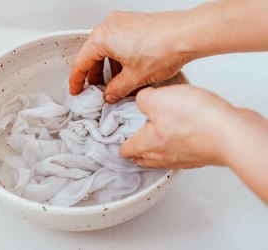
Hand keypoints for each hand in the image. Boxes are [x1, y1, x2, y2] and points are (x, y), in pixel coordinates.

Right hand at [69, 11, 189, 102]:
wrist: (187, 33)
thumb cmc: (163, 48)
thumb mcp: (134, 77)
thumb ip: (117, 89)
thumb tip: (110, 94)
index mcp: (102, 37)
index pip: (81, 62)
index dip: (76, 80)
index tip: (76, 90)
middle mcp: (109, 25)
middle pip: (92, 54)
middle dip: (93, 75)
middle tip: (94, 90)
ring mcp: (122, 22)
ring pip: (106, 48)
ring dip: (107, 67)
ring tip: (113, 84)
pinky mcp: (134, 23)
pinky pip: (118, 42)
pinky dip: (118, 57)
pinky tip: (125, 71)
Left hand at [120, 84, 237, 167]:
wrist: (230, 133)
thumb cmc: (194, 119)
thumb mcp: (157, 99)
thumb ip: (142, 99)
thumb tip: (142, 99)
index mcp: (147, 144)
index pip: (126, 150)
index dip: (120, 143)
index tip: (119, 139)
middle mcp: (163, 156)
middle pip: (144, 159)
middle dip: (138, 150)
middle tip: (135, 140)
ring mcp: (183, 159)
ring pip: (163, 158)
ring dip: (158, 150)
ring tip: (158, 138)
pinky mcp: (201, 155)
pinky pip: (183, 155)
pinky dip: (179, 148)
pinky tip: (184, 136)